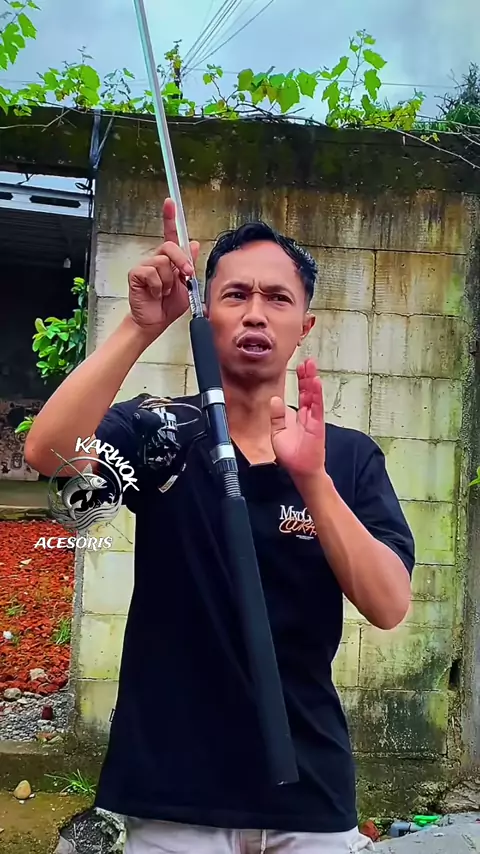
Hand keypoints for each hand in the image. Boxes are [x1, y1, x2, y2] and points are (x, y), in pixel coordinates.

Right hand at [128, 198, 199, 331]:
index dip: (170, 218)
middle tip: (185, 276)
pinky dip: (157, 286)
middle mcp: (157, 260)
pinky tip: (154, 293)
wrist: (155, 322)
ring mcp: (145, 266)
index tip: (170, 203)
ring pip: (163, 263)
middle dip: (181, 262)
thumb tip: (193, 244)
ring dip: (169, 281)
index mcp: (170, 260)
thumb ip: (189, 265)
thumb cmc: (168, 306)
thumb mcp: (187, 286)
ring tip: (164, 292)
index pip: (170, 235)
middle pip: (170, 247)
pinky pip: (151, 273)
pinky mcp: (136, 274)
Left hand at [270, 358, 325, 480]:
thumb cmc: (292, 456)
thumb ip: (277, 416)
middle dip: (308, 375)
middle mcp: (308, 414)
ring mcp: (314, 418)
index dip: (301, 380)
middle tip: (307, 361)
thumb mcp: (278, 433)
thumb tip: (274, 399)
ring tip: (311, 366)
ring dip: (312, 380)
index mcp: (300, 416)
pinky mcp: (317, 424)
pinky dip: (316, 394)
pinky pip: (317, 406)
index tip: (300, 367)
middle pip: (308, 391)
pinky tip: (315, 382)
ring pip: (313, 395)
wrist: (300, 471)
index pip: (302, 393)